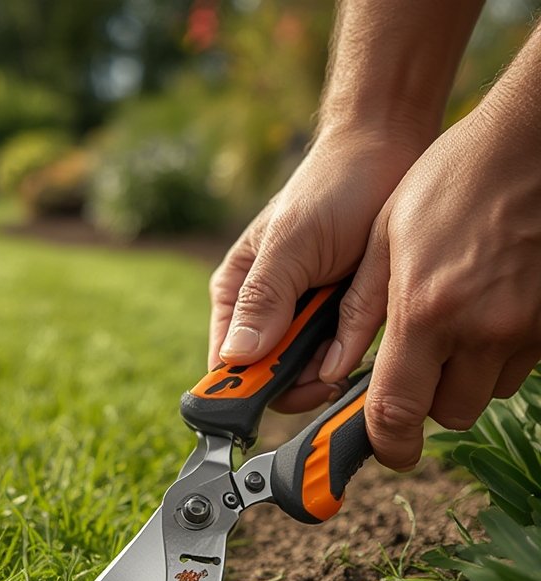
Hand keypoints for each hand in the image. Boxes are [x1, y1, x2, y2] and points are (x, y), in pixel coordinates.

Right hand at [208, 128, 424, 411]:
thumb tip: (237, 357)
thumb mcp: (293, 243)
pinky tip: (368, 334)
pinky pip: (342, 359)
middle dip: (298, 379)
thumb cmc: (333, 188)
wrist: (392, 152)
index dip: (246, 388)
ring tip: (352, 335)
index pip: (227, 365)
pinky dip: (354, 355)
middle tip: (328, 365)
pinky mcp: (342, 321)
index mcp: (236, 295)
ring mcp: (305, 320)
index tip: (279, 389)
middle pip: (269, 378)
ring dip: (329, 367)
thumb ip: (263, 298)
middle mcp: (265, 314)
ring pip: (308, 374)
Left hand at [321, 105, 540, 468]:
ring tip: (458, 318)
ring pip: (487, 392)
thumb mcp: (387, 238)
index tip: (386, 449)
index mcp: (427, 312)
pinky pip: (521, 365)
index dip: (388, 443)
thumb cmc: (453, 179)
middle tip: (419, 358)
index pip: (398, 412)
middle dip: (427, 399)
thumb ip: (358, 312)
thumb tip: (329, 370)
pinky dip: (501, 353)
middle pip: (448, 412)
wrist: (532, 141)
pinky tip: (493, 307)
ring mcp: (528, 328)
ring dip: (466, 375)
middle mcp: (482, 330)